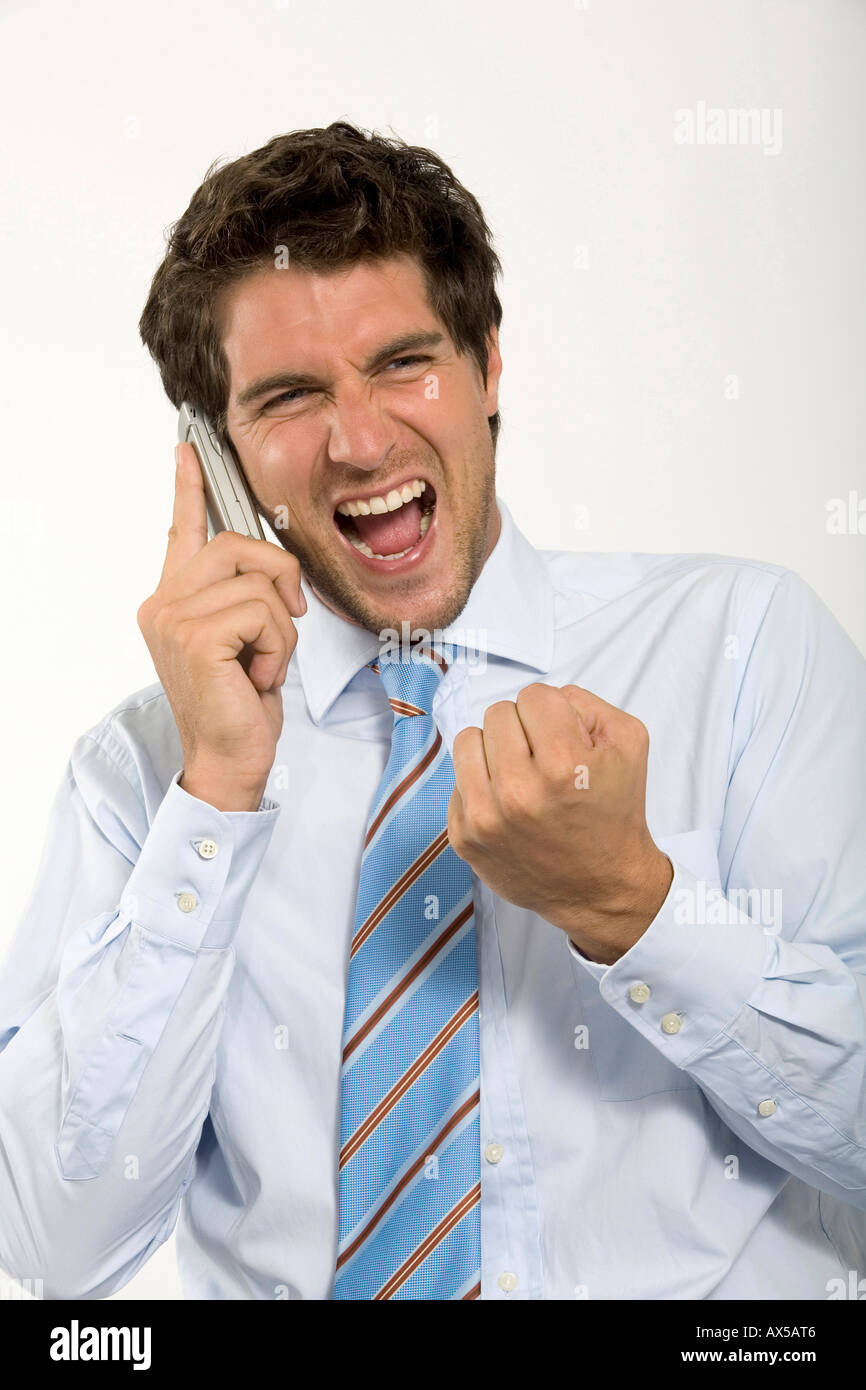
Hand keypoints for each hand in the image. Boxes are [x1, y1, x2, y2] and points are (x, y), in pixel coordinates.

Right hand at [137, 442, 305, 811]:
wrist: (230, 758)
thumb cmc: (242, 704)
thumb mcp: (247, 639)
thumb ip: (246, 596)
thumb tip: (275, 568)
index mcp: (174, 598)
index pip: (182, 530)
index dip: (188, 487)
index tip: (188, 449)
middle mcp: (164, 601)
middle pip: (241, 545)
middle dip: (280, 581)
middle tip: (282, 627)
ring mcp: (173, 617)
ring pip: (261, 583)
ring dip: (281, 630)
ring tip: (260, 666)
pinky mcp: (195, 636)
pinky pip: (264, 612)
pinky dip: (277, 647)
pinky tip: (257, 677)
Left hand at [447, 683, 672, 964]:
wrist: (601, 888)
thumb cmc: (614, 813)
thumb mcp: (628, 744)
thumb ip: (585, 703)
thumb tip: (543, 699)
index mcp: (563, 764)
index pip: (534, 696)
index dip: (552, 713)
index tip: (563, 739)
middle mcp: (519, 791)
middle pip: (498, 714)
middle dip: (523, 730)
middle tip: (543, 760)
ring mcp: (486, 817)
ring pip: (468, 740)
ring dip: (494, 751)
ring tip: (519, 775)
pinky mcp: (464, 837)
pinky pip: (456, 780)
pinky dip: (480, 785)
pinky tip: (507, 805)